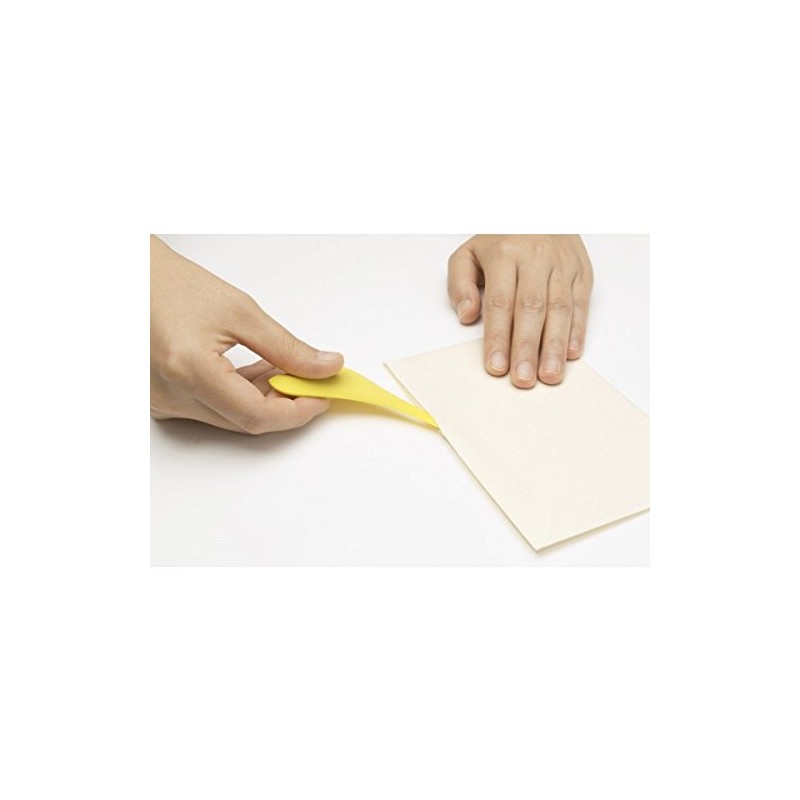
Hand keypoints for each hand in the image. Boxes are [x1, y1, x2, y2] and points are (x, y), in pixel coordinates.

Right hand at [150, 236, 343, 433]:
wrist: (129, 279)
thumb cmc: (173, 285)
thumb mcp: (241, 311)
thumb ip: (287, 347)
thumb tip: (325, 367)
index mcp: (190, 371)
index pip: (257, 415)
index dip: (297, 410)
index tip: (323, 395)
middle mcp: (172, 396)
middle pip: (246, 420)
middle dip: (286, 404)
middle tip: (313, 381)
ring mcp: (163, 403)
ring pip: (232, 418)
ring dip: (265, 399)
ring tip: (284, 369)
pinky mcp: (162, 401)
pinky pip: (214, 410)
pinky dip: (242, 396)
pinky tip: (258, 372)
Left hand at [448, 235, 592, 387]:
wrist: (540, 208)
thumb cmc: (500, 239)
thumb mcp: (468, 253)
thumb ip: (460, 284)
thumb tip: (467, 316)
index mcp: (504, 254)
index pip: (501, 302)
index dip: (499, 337)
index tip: (496, 366)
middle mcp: (535, 258)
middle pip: (532, 309)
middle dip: (527, 348)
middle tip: (524, 379)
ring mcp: (562, 264)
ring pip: (560, 309)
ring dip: (555, 346)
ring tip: (550, 375)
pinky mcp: (582, 271)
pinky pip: (580, 304)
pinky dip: (577, 331)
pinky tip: (571, 354)